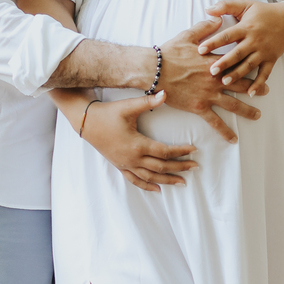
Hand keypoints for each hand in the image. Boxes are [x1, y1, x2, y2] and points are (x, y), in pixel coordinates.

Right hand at [82, 94, 197, 192]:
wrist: (87, 122)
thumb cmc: (108, 113)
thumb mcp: (128, 106)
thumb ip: (148, 102)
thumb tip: (165, 93)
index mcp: (137, 145)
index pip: (165, 152)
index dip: (181, 151)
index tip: (194, 150)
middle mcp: (132, 158)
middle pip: (161, 167)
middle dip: (180, 167)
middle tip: (196, 167)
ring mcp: (126, 164)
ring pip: (150, 178)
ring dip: (168, 180)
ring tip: (183, 182)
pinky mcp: (120, 166)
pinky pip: (135, 180)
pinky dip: (147, 186)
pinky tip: (159, 190)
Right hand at [158, 27, 263, 143]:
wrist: (154, 70)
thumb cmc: (169, 53)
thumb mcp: (188, 35)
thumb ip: (205, 28)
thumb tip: (217, 19)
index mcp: (214, 62)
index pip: (236, 63)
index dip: (249, 66)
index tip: (259, 66)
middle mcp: (215, 79)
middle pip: (240, 84)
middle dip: (255, 88)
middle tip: (266, 92)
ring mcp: (208, 94)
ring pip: (233, 104)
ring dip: (247, 110)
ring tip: (257, 115)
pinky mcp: (199, 107)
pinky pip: (215, 122)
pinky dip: (225, 131)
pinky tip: (233, 138)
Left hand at [198, 0, 283, 94]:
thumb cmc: (264, 13)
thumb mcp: (245, 5)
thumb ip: (226, 6)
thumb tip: (208, 9)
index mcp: (246, 27)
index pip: (227, 36)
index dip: (214, 42)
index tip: (200, 50)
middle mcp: (255, 41)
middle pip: (237, 53)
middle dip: (224, 62)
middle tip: (211, 71)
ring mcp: (264, 52)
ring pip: (248, 65)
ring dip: (237, 74)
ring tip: (225, 82)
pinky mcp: (271, 60)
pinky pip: (265, 73)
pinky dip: (258, 83)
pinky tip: (250, 93)